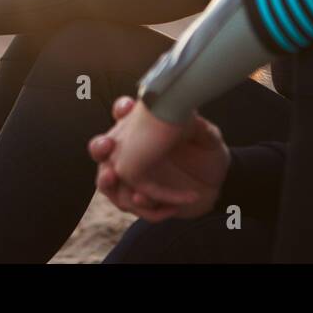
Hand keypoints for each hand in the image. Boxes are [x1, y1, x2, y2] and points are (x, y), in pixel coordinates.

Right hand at [87, 96, 229, 221]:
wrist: (213, 184)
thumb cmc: (207, 155)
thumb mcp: (209, 140)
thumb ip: (201, 130)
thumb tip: (191, 119)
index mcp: (144, 128)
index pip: (125, 113)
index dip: (123, 110)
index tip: (129, 106)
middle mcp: (130, 150)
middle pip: (101, 147)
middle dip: (99, 146)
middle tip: (106, 145)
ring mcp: (131, 175)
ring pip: (106, 179)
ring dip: (106, 180)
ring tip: (111, 177)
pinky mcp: (139, 198)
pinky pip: (131, 204)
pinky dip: (144, 206)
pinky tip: (164, 205)